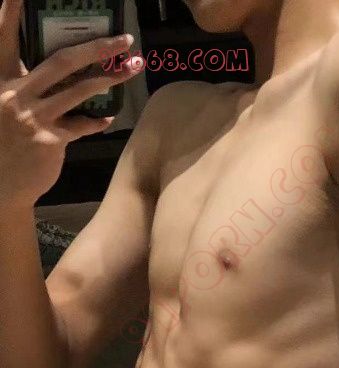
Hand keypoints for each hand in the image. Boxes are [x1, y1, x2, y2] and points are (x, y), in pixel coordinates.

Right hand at [0, 0, 136, 206]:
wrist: (2, 185)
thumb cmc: (8, 141)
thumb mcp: (9, 106)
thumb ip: (30, 87)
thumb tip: (67, 73)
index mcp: (2, 79)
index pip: (4, 37)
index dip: (10, 12)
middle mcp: (15, 93)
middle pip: (62, 61)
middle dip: (96, 48)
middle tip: (123, 40)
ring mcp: (32, 116)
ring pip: (79, 90)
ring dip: (110, 79)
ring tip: (132, 69)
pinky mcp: (49, 139)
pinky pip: (81, 125)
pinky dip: (96, 121)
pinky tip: (106, 118)